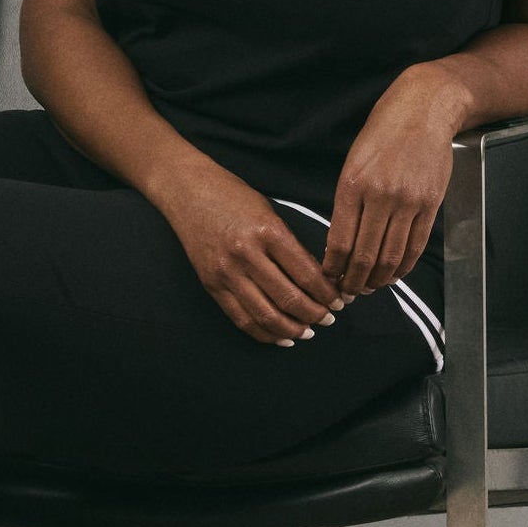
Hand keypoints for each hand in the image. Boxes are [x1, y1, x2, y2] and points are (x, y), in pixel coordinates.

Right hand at [151, 152, 342, 345]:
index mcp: (267, 231)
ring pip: (266, 315)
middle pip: (289, 299)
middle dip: (316, 314)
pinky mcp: (211, 284)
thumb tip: (318, 280)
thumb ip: (291, 245)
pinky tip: (281, 336)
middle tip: (329, 318)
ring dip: (293, 329)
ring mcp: (226, 272)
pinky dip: (264, 333)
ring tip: (309, 331)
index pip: (307, 274)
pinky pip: (241, 318)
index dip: (328, 293)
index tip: (340, 300)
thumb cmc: (232, 195)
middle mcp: (246, 254)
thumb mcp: (269, 212)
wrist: (186, 190)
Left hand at [324, 63, 466, 296]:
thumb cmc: (383, 132)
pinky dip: (403, 266)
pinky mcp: (430, 204)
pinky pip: (415, 246)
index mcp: (352, 184)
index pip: (339, 240)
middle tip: (348, 293)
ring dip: (378, 279)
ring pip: (391, 256)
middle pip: (365, 255)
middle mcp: (380, 196)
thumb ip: (347, 199)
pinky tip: (394, 274)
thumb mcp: (353, 160)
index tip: (329, 279)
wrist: (423, 109)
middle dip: (354, 281)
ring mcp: (407, 202)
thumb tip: (340, 241)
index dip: (333, 268)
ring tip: (369, 287)